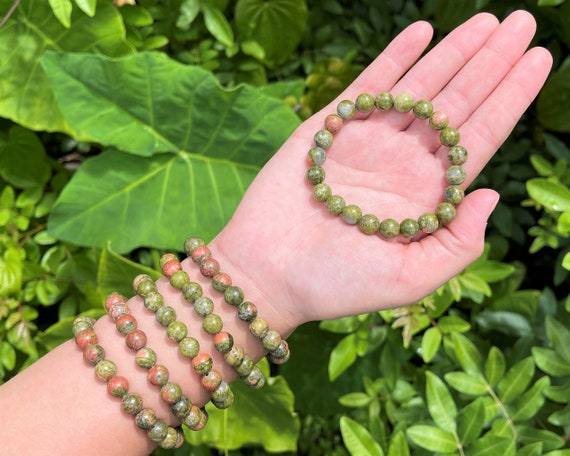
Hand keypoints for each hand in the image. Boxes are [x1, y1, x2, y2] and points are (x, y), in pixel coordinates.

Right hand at [212, 10, 551, 333]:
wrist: (268, 274)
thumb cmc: (337, 284)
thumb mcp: (410, 279)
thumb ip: (459, 243)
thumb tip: (491, 194)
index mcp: (427, 197)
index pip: (480, 138)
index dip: (512, 98)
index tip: (540, 60)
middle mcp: (402, 164)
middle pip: (457, 104)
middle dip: (491, 62)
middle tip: (521, 23)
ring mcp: (366, 143)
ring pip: (419, 87)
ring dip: (452, 52)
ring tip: (487, 21)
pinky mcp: (328, 129)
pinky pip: (367, 85)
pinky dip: (394, 58)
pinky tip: (421, 32)